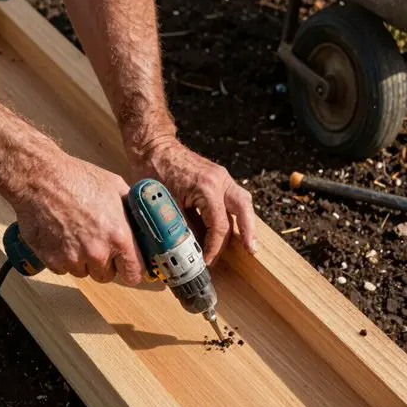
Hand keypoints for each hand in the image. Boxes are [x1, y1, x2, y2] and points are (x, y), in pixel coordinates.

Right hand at [11, 152, 144, 284]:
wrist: (39, 178)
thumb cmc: (77, 178)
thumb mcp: (116, 187)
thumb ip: (132, 211)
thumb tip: (143, 225)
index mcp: (119, 237)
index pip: (133, 274)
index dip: (130, 270)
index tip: (126, 266)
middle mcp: (98, 253)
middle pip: (106, 276)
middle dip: (103, 263)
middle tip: (95, 241)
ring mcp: (73, 259)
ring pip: (83, 273)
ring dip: (82, 261)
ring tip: (75, 234)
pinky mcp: (52, 261)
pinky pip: (63, 269)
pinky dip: (62, 258)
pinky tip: (59, 236)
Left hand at [139, 139, 256, 263]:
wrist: (154, 146)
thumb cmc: (155, 171)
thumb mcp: (164, 205)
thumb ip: (179, 229)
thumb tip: (186, 252)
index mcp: (207, 188)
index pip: (219, 226)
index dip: (214, 247)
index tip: (206, 261)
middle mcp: (219, 180)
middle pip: (243, 209)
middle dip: (249, 232)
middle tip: (252, 250)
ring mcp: (221, 177)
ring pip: (243, 201)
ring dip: (247, 222)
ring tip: (249, 242)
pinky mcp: (217, 177)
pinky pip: (233, 197)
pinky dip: (236, 213)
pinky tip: (235, 226)